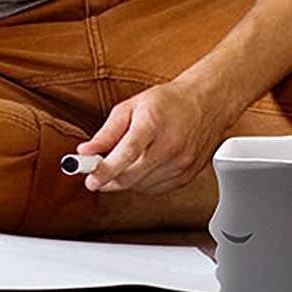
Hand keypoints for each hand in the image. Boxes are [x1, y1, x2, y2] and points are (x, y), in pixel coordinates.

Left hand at [74, 80, 229, 194]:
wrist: (205, 105)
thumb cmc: (166, 103)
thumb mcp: (130, 107)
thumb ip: (106, 132)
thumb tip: (85, 151)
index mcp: (152, 124)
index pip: (127, 153)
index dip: (105, 170)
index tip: (90, 179)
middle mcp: (170, 146)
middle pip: (133, 175)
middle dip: (108, 181)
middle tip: (94, 177)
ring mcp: (181, 164)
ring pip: (142, 186)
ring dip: (125, 181)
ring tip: (120, 164)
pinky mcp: (187, 176)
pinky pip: (156, 188)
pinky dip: (141, 183)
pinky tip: (140, 168)